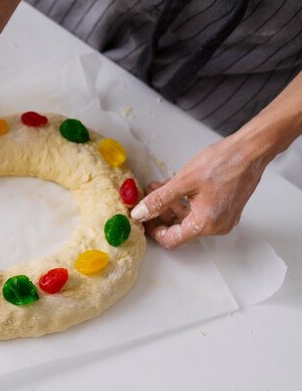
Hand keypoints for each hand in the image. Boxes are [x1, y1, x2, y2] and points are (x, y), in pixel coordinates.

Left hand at [130, 134, 266, 248]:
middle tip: (147, 199)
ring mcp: (223, 218)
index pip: (172, 240)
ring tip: (156, 188)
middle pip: (179, 230)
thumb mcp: (183, 182)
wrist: (250, 150)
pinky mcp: (226, 209)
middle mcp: (216, 226)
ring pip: (188, 219)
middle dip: (160, 214)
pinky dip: (184, 202)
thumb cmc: (222, 163)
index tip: (143, 217)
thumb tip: (140, 213)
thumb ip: (159, 200)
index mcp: (205, 224)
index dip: (153, 230)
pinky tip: (173, 187)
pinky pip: (199, 211)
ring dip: (170, 206)